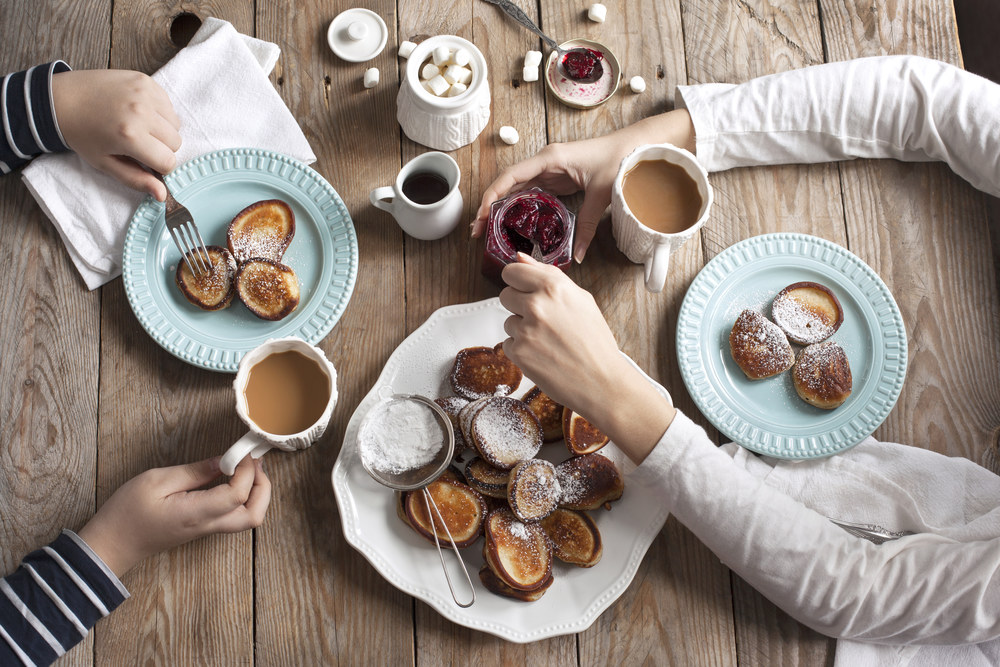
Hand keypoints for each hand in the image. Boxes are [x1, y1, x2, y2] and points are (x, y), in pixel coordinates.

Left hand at [52, 70, 180, 200]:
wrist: (61, 99)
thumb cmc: (82, 135)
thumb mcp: (105, 163)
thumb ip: (136, 179)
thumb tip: (162, 195)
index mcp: (131, 137)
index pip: (168, 161)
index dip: (159, 167)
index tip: (146, 162)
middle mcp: (141, 113)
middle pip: (176, 142)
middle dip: (162, 148)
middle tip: (140, 144)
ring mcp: (144, 94)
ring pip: (175, 123)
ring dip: (163, 130)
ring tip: (140, 127)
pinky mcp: (145, 80)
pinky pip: (168, 104)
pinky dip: (159, 112)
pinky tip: (139, 112)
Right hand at [77, 455, 270, 576]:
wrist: (111, 546)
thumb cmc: (127, 513)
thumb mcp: (156, 481)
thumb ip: (194, 471)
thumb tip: (223, 462)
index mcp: (197, 513)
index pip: (238, 495)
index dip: (247, 471)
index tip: (241, 452)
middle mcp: (208, 525)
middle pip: (254, 514)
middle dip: (263, 487)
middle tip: (253, 462)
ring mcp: (207, 529)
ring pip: (248, 518)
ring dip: (256, 493)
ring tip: (246, 468)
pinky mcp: (202, 528)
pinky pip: (234, 516)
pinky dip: (243, 497)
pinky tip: (231, 478)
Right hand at [473, 109, 695, 262]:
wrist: (633, 146)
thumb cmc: (618, 159)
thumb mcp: (601, 194)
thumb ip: (588, 225)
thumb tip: (578, 254)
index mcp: (550, 158)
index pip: (512, 175)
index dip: (493, 194)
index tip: (482, 214)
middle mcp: (545, 163)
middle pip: (508, 184)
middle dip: (490, 206)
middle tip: (479, 231)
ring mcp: (549, 171)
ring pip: (516, 190)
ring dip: (501, 208)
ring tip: (488, 231)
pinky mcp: (556, 179)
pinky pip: (530, 194)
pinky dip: (518, 208)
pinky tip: (511, 224)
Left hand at [499, 254, 675, 462]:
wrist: (602, 382)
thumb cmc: (595, 341)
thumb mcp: (580, 299)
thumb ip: (546, 275)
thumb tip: (519, 258)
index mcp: (554, 286)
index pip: (512, 271)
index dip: (517, 281)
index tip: (523, 289)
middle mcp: (537, 304)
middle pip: (505, 295)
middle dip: (518, 306)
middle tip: (542, 320)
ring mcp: (526, 329)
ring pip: (508, 321)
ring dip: (522, 330)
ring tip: (547, 341)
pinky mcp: (519, 353)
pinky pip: (509, 344)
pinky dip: (522, 350)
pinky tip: (543, 355)